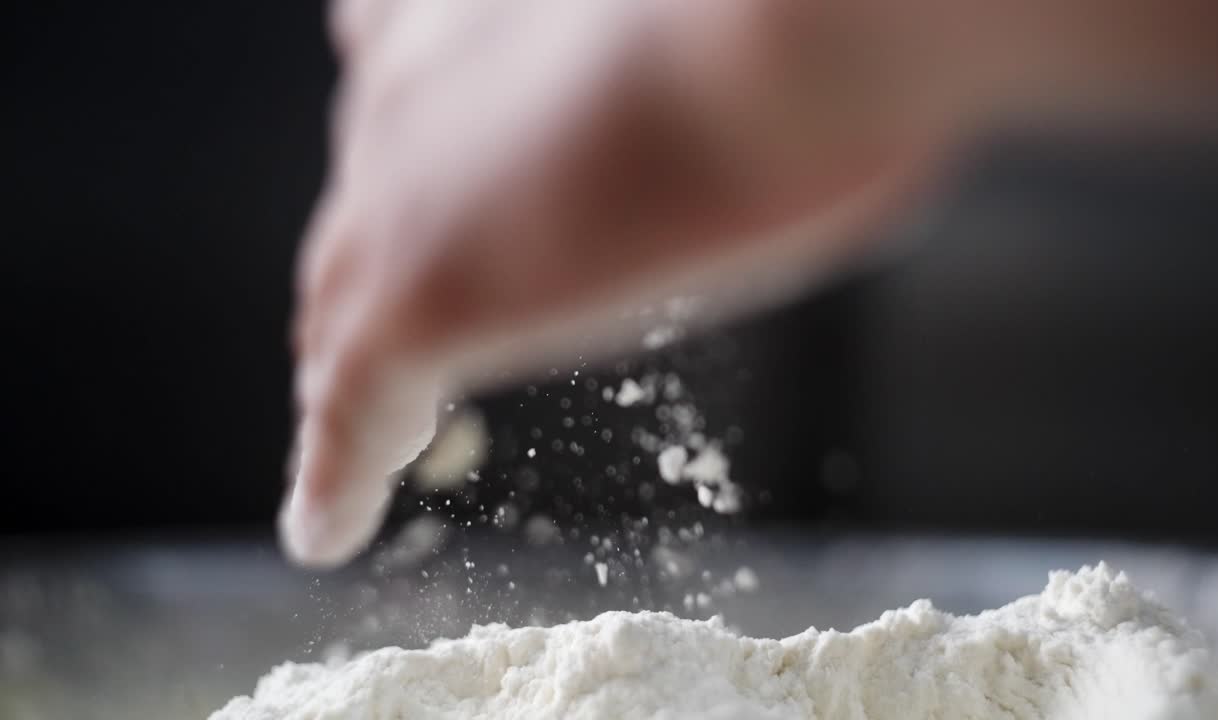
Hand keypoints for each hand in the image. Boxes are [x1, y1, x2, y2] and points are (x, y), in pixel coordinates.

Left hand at [282, 0, 940, 567]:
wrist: (777, 30)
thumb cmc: (780, 25)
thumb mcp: (694, 36)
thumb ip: (667, 84)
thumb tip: (755, 122)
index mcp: (479, 12)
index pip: (391, 73)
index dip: (400, 148)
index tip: (411, 177)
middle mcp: (412, 85)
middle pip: (361, 199)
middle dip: (371, 258)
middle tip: (387, 312)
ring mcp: (400, 195)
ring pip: (341, 303)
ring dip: (350, 361)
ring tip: (353, 428)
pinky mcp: (414, 297)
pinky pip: (350, 408)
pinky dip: (338, 476)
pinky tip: (327, 528)